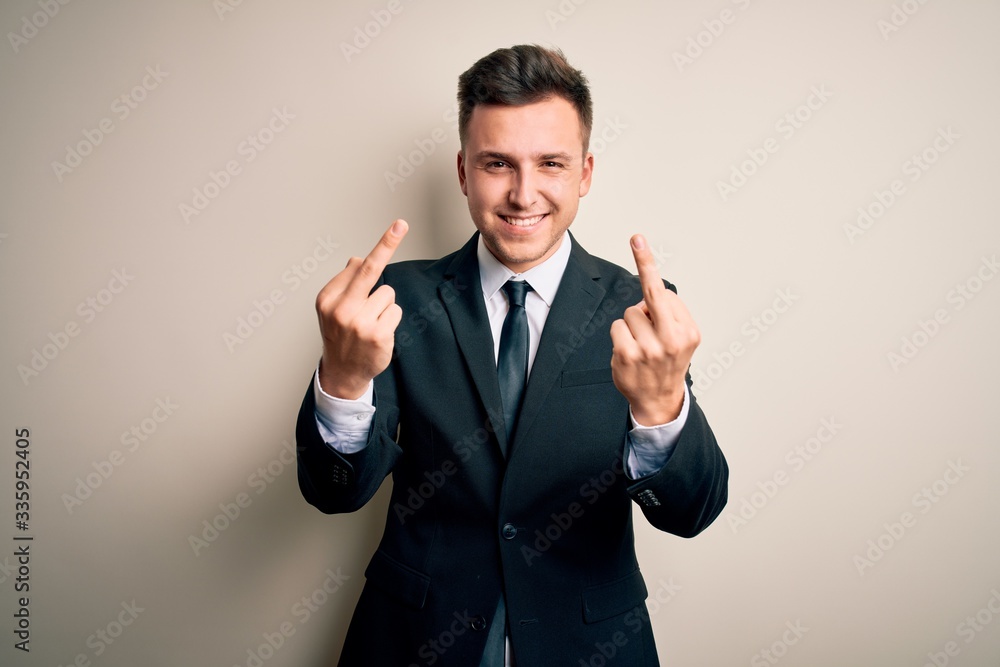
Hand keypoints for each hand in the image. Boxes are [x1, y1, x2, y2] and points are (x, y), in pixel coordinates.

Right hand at [315, 219, 408, 398]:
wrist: (341, 372)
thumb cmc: (339, 334)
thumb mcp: (332, 308)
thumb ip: (345, 283)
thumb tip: (358, 261)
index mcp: (328, 298)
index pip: (360, 266)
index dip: (382, 246)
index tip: (398, 226)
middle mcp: (341, 309)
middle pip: (371, 270)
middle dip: (387, 245)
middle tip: (402, 224)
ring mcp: (360, 324)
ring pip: (388, 294)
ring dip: (384, 305)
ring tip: (370, 322)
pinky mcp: (378, 336)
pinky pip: (395, 311)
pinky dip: (390, 320)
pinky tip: (377, 333)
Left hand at [610, 234, 699, 425]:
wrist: (659, 399)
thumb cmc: (668, 361)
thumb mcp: (682, 339)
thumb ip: (670, 315)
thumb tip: (649, 294)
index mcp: (688, 331)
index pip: (666, 294)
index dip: (649, 269)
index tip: (639, 241)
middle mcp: (672, 339)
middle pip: (652, 295)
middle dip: (645, 262)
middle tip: (637, 237)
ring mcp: (649, 349)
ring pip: (630, 313)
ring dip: (632, 324)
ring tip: (641, 344)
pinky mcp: (628, 356)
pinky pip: (617, 327)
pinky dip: (620, 335)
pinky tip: (629, 352)